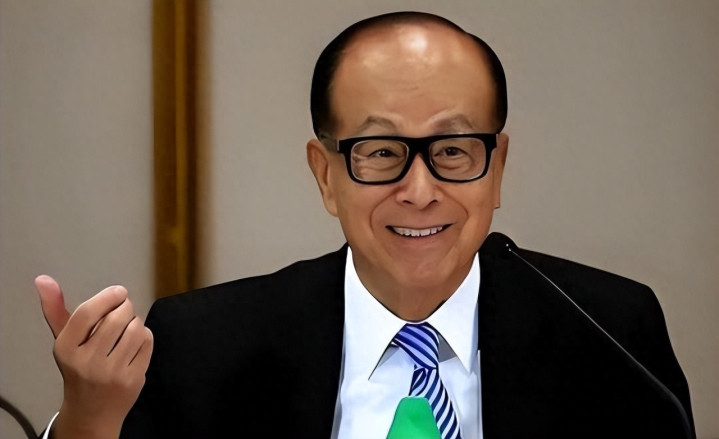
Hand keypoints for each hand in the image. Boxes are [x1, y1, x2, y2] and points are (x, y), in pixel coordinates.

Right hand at [36, 275, 152, 438]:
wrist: (91, 412)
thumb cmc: (78, 369)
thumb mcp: (64, 341)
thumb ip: (56, 309)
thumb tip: (44, 280)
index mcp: (66, 349)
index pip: (87, 313)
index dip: (107, 296)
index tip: (118, 292)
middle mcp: (87, 362)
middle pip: (118, 317)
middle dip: (125, 307)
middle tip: (123, 310)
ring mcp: (111, 373)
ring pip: (136, 328)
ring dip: (136, 322)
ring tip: (127, 328)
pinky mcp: (133, 379)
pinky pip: (147, 342)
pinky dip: (145, 336)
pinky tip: (134, 343)